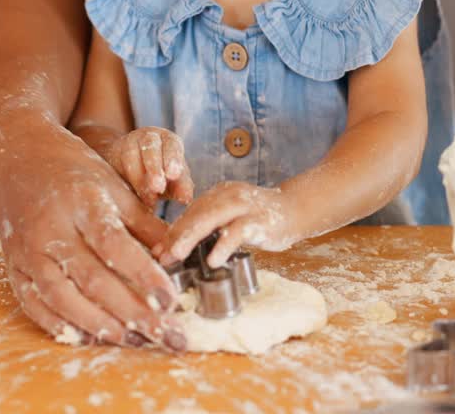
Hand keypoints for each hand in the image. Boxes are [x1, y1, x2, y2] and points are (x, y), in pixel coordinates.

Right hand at [0, 123, 185, 349]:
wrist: (19, 158)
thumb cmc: (75, 173)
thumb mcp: (115, 187)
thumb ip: (145, 223)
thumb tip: (176, 256)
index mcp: (82, 202)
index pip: (114, 245)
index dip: (143, 276)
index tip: (170, 302)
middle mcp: (51, 228)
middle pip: (92, 279)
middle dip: (132, 313)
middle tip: (165, 335)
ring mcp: (28, 250)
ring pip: (63, 298)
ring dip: (101, 325)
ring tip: (135, 341)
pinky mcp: (14, 266)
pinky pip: (35, 304)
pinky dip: (61, 326)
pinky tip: (91, 338)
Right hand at [101, 127, 191, 206]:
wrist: (130, 165)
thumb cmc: (160, 172)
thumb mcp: (173, 179)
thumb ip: (181, 186)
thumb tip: (187, 198)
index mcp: (169, 140)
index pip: (173, 146)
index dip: (173, 159)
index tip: (174, 175)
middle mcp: (150, 137)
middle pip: (151, 148)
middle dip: (155, 168)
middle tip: (159, 187)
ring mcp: (129, 142)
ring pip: (131, 155)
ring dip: (139, 177)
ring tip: (148, 199)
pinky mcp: (114, 152)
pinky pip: (117, 162)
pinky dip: (125, 178)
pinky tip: (131, 194)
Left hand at [157, 181, 300, 268]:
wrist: (296, 209)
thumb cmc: (259, 218)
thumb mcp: (231, 219)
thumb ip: (208, 229)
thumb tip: (176, 249)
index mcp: (218, 194)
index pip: (190, 213)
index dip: (172, 232)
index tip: (158, 251)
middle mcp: (228, 195)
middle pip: (196, 214)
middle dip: (176, 234)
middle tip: (161, 254)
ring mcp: (244, 206)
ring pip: (212, 218)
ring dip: (192, 236)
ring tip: (178, 254)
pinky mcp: (259, 220)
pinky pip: (238, 231)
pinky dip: (224, 245)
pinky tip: (213, 259)